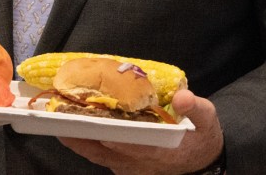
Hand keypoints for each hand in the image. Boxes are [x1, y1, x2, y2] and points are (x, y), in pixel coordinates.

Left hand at [58, 89, 223, 174]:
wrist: (202, 162)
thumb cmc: (202, 136)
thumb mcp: (208, 119)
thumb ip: (197, 108)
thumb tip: (183, 97)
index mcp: (157, 151)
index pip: (125, 144)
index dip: (103, 132)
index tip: (85, 119)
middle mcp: (137, 163)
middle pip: (101, 150)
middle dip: (80, 133)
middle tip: (59, 113)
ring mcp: (128, 168)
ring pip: (96, 155)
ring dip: (77, 139)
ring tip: (57, 119)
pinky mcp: (123, 168)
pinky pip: (98, 157)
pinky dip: (85, 143)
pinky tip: (74, 127)